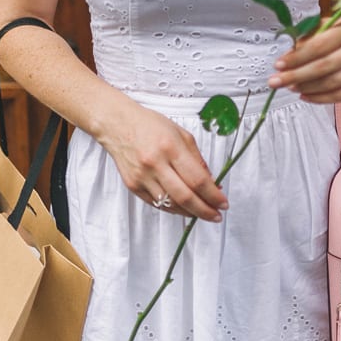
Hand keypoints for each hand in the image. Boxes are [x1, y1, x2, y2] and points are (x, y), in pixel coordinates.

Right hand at [98, 102, 228, 221]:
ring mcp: (143, 177)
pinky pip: (157, 204)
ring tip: (202, 212)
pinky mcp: (133, 186)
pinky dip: (173, 209)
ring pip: (171, 205)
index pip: (198, 179)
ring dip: (190, 212)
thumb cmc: (149, 125)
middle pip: (185, 197)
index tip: (223, 202)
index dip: (213, 195)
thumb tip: (211, 181)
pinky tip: (184, 208)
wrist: (118, 125)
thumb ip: (197, 158)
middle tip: (216, 215)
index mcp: (171, 147)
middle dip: (205, 210)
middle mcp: (155, 164)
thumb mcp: (180, 133)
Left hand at [267, 19, 340, 102]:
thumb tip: (289, 49)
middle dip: (295, 76)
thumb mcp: (337, 25)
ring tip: (289, 87)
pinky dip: (320, 98)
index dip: (296, 57)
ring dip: (305, 88)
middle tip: (275, 81)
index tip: (278, 64)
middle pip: (322, 67)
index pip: (318, 46)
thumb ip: (314, 33)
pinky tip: (305, 96)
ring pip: (330, 83)